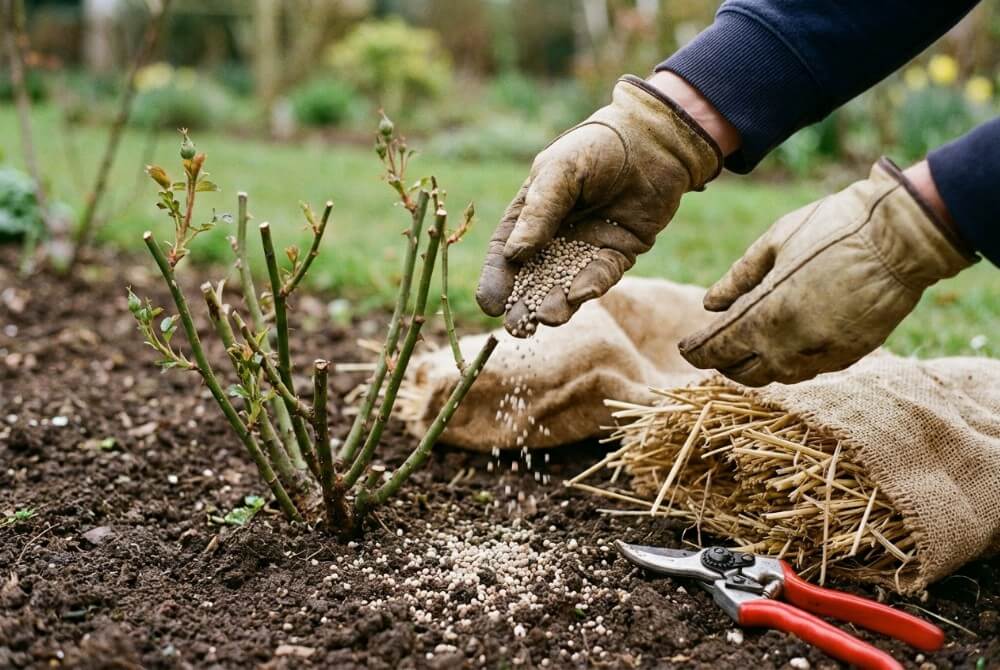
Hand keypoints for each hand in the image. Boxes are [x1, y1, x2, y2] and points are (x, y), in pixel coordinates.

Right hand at [475, 74, 723, 333]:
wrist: (653, 141)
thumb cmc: (597, 147)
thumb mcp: (559, 171)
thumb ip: (539, 211)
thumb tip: (515, 254)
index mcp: (530, 213)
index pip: (506, 252)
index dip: (497, 279)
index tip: (490, 304)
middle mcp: (555, 235)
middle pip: (534, 277)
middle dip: (524, 303)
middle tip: (517, 326)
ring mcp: (586, 246)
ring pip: (567, 283)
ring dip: (557, 303)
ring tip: (547, 319)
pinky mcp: (618, 253)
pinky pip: (602, 275)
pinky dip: (591, 286)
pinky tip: (579, 297)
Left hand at [679, 158, 976, 385]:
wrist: (903, 236)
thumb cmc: (834, 227)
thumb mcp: (776, 241)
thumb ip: (739, 278)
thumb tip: (709, 304)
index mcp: (767, 314)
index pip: (719, 349)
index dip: (698, 351)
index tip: (686, 348)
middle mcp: (792, 344)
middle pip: (744, 371)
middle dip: (723, 363)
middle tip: (712, 351)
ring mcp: (823, 353)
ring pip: (777, 376)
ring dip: (755, 367)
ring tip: (744, 352)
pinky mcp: (851, 355)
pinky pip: (808, 370)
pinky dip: (788, 364)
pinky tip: (783, 348)